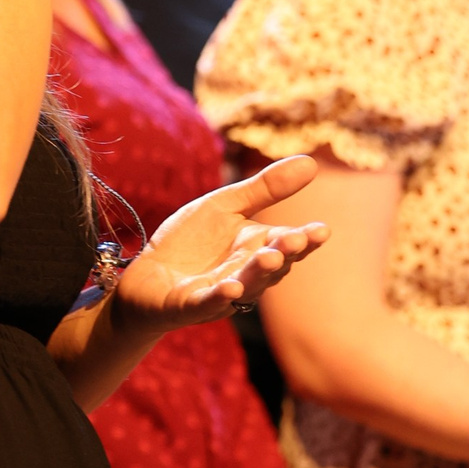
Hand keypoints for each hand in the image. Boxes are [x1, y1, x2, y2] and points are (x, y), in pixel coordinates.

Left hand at [109, 154, 327, 332]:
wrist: (146, 275)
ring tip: (270, 257)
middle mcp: (245, 274)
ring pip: (245, 285)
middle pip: (270, 266)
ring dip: (257, 273)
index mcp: (256, 248)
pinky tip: (230, 288)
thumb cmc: (191, 241)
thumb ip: (265, 189)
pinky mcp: (188, 306)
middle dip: (284, 253)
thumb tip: (312, 162)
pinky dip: (219, 297)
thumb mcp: (226, 205)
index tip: (322, 230)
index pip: (287, 244)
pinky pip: (207, 302)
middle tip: (296, 240)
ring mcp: (219, 293)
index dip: (305, 240)